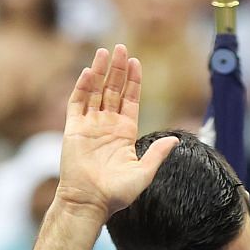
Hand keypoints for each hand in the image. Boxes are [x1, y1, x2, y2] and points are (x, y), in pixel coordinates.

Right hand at [54, 45, 179, 221]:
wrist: (90, 202)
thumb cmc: (117, 193)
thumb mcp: (144, 172)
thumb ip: (158, 153)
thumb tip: (176, 139)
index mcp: (124, 132)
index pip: (130, 99)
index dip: (133, 81)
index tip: (136, 62)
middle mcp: (107, 125)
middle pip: (113, 90)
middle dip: (118, 69)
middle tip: (121, 47)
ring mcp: (89, 125)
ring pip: (95, 91)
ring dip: (100, 71)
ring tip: (105, 52)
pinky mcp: (74, 129)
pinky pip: (78, 103)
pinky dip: (82, 87)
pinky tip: (90, 72)